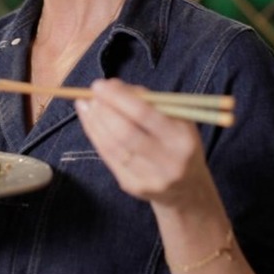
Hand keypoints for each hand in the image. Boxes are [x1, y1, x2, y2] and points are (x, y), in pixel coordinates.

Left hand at [75, 78, 216, 207]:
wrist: (187, 188)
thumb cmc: (179, 143)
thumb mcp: (178, 118)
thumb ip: (149, 101)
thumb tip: (113, 87)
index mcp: (182, 138)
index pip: (144, 114)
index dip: (117, 98)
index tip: (100, 85)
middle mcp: (167, 161)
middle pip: (125, 133)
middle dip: (103, 110)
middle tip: (91, 95)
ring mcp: (149, 178)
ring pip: (113, 146)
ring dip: (95, 122)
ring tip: (86, 106)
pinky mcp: (133, 186)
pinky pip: (108, 158)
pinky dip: (96, 137)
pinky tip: (90, 123)